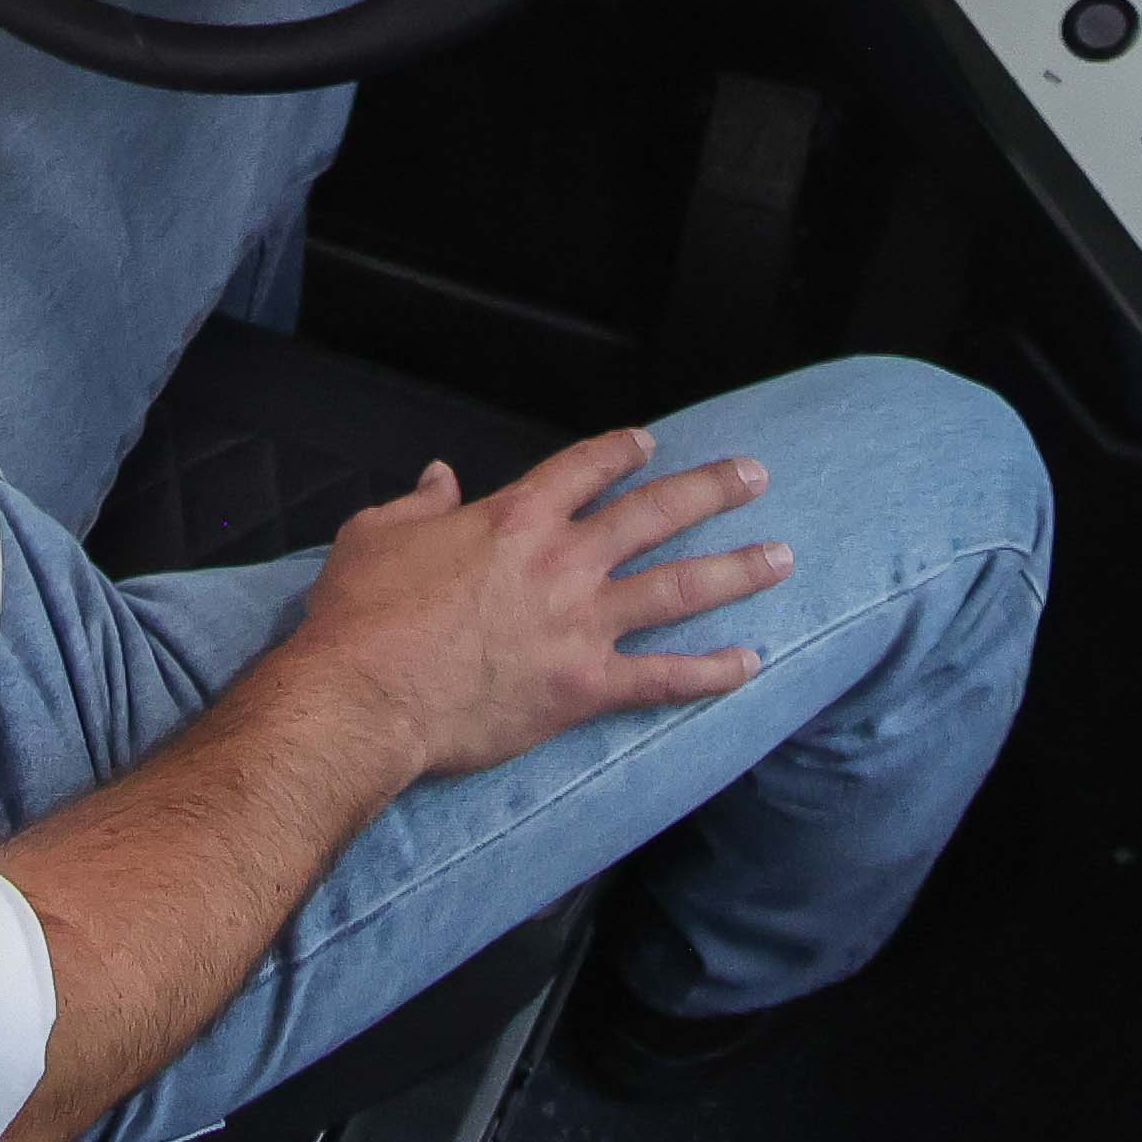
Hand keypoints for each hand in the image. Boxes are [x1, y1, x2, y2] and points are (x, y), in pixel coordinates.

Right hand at [283, 428, 782, 782]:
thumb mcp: (374, 534)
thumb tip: (440, 478)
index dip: (622, 450)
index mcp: (514, 516)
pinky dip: (710, 672)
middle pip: (655, 513)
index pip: (585, 467)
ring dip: (735, 570)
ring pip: (678, 588)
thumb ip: (418, 503)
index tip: (651, 444)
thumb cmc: (361, 617)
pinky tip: (749, 665)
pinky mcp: (585, 687)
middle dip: (712, 489)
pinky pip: (663, 678)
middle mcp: (561, 560)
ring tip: (781, 557)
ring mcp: (580, 624)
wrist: (364, 697)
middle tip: (755, 476)